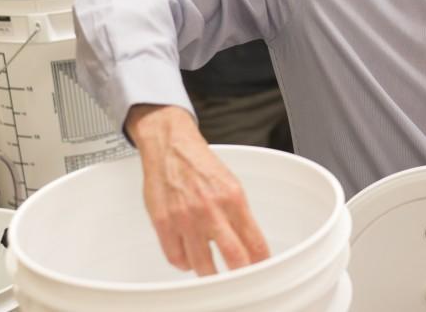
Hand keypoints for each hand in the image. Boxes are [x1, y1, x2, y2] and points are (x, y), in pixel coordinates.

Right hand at [127, 105, 269, 274]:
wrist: (171, 146)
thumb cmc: (200, 165)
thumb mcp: (230, 184)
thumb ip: (239, 214)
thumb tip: (250, 244)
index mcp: (232, 197)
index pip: (254, 240)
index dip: (261, 261)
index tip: (262, 269)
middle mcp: (210, 209)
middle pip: (234, 256)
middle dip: (241, 273)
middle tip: (241, 278)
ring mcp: (185, 217)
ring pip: (202, 265)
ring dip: (210, 274)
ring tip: (213, 273)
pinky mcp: (163, 222)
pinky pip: (176, 258)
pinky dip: (185, 264)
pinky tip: (189, 259)